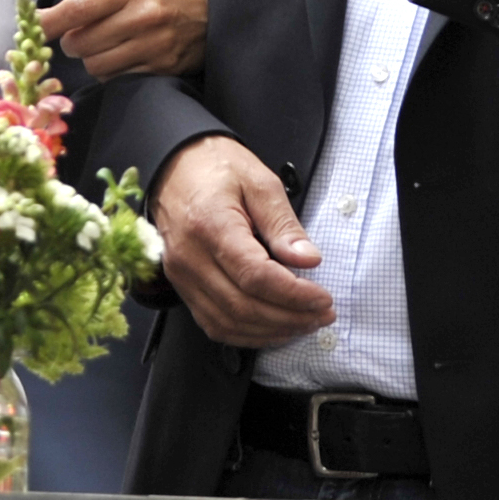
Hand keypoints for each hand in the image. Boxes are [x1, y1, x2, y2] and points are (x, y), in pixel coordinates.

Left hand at [38, 0, 205, 82]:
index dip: (47, 23)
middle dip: (73, 43)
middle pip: (80, 43)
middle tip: (83, 37)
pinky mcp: (159, 68)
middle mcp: (140, 15)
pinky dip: (111, 72)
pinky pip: (115, 79)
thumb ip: (90, 2)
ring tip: (105, 47)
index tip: (31, 29)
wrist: (208, 17)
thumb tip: (43, 20)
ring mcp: (152, 45)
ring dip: (91, 60)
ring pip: (95, 66)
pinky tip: (122, 59)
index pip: (75, 9)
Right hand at [150, 136, 334, 345]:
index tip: (323, 298)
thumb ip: (284, 225)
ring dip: (270, 331)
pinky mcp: (182, 286)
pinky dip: (246, 333)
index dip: (294, 295)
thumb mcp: (260, 182)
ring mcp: (182, 276)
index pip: (255, 276)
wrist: (175, 166)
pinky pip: (213, 323)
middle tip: (321, 315)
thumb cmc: (217, 168)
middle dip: (289, 318)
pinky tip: (272, 327)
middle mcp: (190, 257)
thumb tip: (309, 260)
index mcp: (211, 226)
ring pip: (227, 323)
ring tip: (303, 323)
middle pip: (242, 306)